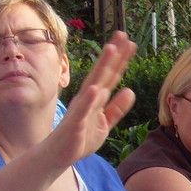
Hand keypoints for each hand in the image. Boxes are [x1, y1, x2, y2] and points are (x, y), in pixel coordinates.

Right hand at [44, 31, 136, 168]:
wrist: (59, 155)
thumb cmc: (80, 137)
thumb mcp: (104, 123)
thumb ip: (117, 108)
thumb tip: (129, 91)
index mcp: (96, 98)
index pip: (111, 75)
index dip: (121, 60)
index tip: (131, 43)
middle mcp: (88, 98)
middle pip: (103, 72)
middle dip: (113, 54)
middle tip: (123, 35)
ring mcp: (81, 108)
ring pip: (94, 84)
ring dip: (102, 67)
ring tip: (111, 50)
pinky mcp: (75, 123)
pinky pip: (83, 110)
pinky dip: (89, 99)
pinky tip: (96, 88)